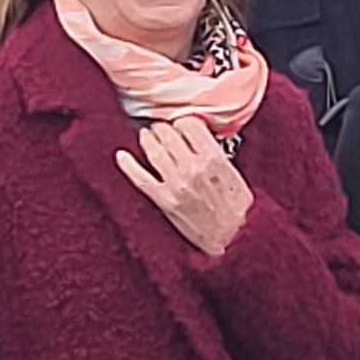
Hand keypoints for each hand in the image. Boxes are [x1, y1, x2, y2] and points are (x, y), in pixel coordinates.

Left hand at [115, 115, 254, 257]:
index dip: (182, 121)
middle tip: (161, 128)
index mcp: (213, 158)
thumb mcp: (234, 172)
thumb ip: (214, 152)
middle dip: (163, 128)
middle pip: (168, 134)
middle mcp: (192, 168)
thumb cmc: (238, 208)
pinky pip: (140, 179)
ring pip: (153, 151)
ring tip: (147, 136)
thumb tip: (197, 135)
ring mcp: (176, 184)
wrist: (235, 238)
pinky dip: (128, 165)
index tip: (180, 124)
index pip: (188, 124)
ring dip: (147, 139)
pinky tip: (121, 155)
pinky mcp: (164, 201)